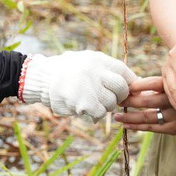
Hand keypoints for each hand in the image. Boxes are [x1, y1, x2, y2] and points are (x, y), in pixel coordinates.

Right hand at [20, 51, 136, 119]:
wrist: (41, 78)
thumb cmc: (66, 71)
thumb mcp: (86, 61)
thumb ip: (105, 69)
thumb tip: (134, 81)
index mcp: (97, 59)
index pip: (123, 71)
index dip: (130, 82)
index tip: (130, 89)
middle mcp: (96, 71)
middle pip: (121, 88)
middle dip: (120, 96)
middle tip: (111, 99)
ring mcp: (90, 87)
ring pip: (111, 103)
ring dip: (105, 106)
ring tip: (92, 102)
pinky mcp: (84, 103)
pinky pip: (100, 113)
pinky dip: (95, 115)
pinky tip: (86, 111)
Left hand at [116, 76, 175, 134]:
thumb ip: (157, 85)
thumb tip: (132, 84)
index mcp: (174, 85)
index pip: (152, 83)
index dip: (136, 86)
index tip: (123, 87)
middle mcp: (175, 100)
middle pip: (147, 101)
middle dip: (129, 101)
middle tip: (115, 99)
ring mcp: (175, 115)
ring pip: (147, 116)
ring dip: (129, 117)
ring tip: (116, 116)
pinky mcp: (175, 128)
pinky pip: (152, 128)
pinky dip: (138, 127)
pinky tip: (126, 125)